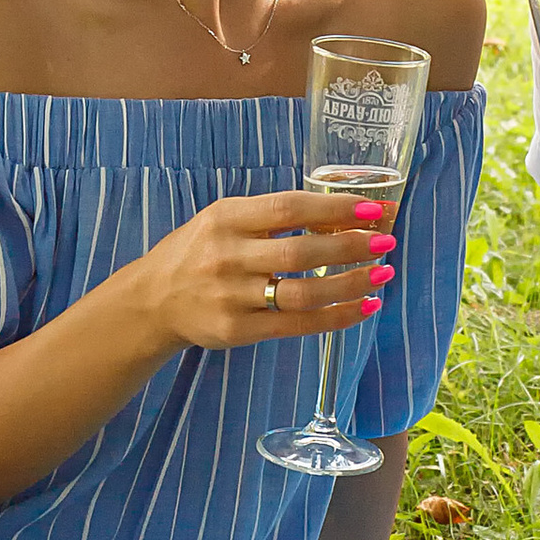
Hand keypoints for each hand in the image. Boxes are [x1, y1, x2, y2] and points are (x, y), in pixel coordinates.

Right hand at [132, 187, 393, 353]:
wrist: (152, 300)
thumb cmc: (199, 252)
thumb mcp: (223, 219)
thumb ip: (271, 216)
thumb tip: (342, 214)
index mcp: (226, 218)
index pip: (289, 208)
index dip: (335, 208)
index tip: (373, 209)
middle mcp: (227, 256)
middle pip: (301, 252)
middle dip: (351, 247)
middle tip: (387, 242)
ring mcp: (232, 297)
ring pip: (304, 294)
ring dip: (350, 284)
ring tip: (382, 274)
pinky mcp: (238, 330)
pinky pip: (297, 325)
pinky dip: (336, 317)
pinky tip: (363, 306)